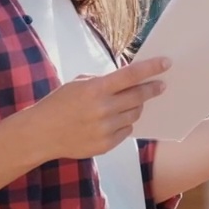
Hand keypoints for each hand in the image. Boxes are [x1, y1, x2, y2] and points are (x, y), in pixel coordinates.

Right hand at [18, 57, 170, 161]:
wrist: (41, 133)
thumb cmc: (59, 103)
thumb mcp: (78, 83)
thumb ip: (103, 81)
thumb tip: (129, 79)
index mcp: (95, 89)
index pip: (131, 76)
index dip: (151, 68)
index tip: (166, 63)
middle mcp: (103, 109)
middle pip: (138, 97)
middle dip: (152, 89)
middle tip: (161, 85)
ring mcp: (105, 129)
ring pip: (134, 115)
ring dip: (136, 107)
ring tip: (130, 103)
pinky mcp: (106, 145)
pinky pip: (126, 131)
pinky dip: (124, 123)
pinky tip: (115, 119)